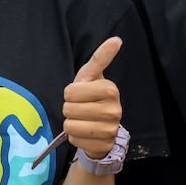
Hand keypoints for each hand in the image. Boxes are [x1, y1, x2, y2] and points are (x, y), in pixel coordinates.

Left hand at [62, 37, 123, 157]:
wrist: (100, 126)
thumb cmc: (91, 96)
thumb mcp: (91, 76)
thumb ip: (100, 58)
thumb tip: (116, 39)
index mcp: (110, 89)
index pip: (70, 91)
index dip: (70, 93)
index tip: (81, 94)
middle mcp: (114, 110)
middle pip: (68, 109)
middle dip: (70, 109)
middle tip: (81, 109)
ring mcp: (110, 129)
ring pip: (70, 125)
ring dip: (71, 123)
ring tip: (83, 120)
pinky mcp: (103, 145)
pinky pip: (74, 139)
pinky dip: (75, 136)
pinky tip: (86, 133)